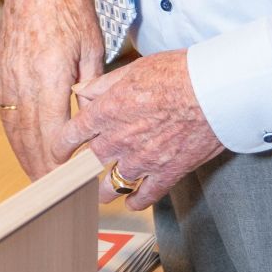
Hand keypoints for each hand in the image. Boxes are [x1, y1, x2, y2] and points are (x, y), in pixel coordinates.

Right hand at [0, 0, 103, 179]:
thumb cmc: (70, 7)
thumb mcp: (92, 46)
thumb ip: (91, 87)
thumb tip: (93, 119)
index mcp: (49, 74)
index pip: (52, 132)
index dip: (60, 160)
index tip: (70, 181)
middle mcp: (23, 79)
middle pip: (30, 137)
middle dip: (41, 168)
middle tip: (53, 194)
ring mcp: (8, 76)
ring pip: (14, 128)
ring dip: (25, 156)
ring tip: (38, 179)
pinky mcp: (1, 72)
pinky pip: (5, 113)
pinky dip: (14, 136)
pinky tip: (23, 148)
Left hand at [53, 50, 224, 209]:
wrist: (214, 92)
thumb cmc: (178, 73)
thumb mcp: (134, 69)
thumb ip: (103, 84)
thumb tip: (80, 90)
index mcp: (109, 111)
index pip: (72, 134)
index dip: (61, 144)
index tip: (58, 151)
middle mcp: (120, 139)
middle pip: (90, 161)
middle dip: (83, 166)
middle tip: (78, 173)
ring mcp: (143, 159)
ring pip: (112, 184)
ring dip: (105, 189)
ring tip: (101, 193)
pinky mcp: (167, 172)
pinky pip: (146, 195)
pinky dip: (136, 202)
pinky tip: (131, 202)